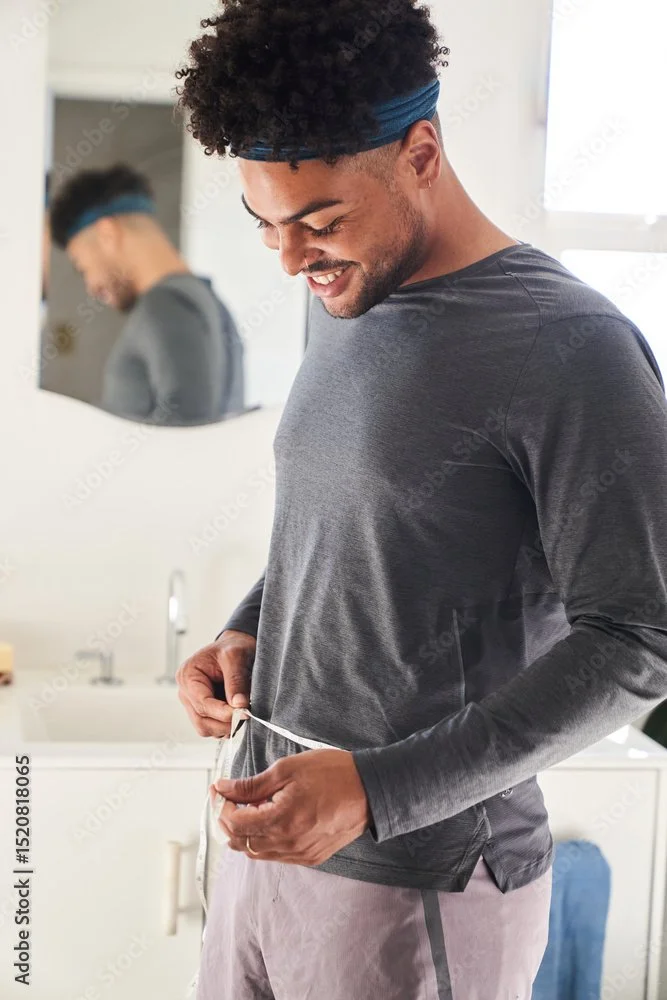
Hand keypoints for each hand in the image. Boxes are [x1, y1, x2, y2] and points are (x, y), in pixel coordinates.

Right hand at [176, 629, 254, 737]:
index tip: (243, 713)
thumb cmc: (233, 647)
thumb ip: (236, 681)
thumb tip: (239, 706)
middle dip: (225, 722)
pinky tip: (237, 713)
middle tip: (246, 715)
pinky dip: (226, 726)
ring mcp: (192, 703)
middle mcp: (186, 692)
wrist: (236, 646)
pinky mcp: (203, 711)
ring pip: (206, 728)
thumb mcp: (236, 657)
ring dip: (226, 726)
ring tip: (242, 712)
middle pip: (201, 721)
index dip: (223, 712)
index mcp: (188, 676)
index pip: (202, 703)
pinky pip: (212, 727)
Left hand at [212, 748, 371, 864]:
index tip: (218, 790)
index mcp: (281, 820)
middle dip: (228, 820)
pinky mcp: (310, 857)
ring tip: (248, 807)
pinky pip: (275, 855)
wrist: (371, 790)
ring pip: (256, 852)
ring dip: (245, 832)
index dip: (220, 806)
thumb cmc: (333, 773)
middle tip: (229, 797)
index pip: (234, 823)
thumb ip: (251, 785)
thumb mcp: (287, 769)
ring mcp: (300, 854)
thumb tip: (224, 789)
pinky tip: (269, 819)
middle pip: (240, 842)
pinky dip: (263, 840)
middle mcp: (288, 844)